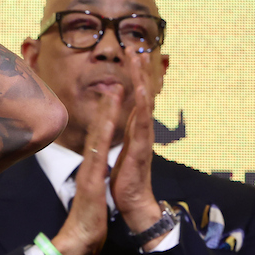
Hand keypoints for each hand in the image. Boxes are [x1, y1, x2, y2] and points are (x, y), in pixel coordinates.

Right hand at [48, 85, 122, 254]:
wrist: (76, 240)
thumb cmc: (86, 221)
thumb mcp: (92, 196)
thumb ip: (93, 182)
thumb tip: (95, 174)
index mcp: (92, 170)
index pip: (99, 139)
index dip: (106, 118)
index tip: (112, 99)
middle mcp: (89, 167)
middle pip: (97, 132)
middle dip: (106, 108)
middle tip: (113, 84)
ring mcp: (89, 173)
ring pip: (97, 138)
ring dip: (105, 115)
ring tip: (112, 93)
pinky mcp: (91, 182)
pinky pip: (98, 156)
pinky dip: (102, 138)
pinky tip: (107, 124)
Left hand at [111, 48, 161, 234]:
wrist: (132, 206)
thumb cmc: (124, 184)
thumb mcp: (116, 155)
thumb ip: (117, 140)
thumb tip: (110, 129)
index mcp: (133, 133)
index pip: (133, 100)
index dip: (132, 79)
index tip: (130, 59)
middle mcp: (140, 133)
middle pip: (141, 96)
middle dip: (139, 72)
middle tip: (136, 48)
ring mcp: (143, 140)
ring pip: (144, 104)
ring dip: (141, 81)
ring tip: (140, 60)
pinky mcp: (141, 150)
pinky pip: (142, 123)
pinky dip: (141, 105)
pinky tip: (139, 89)